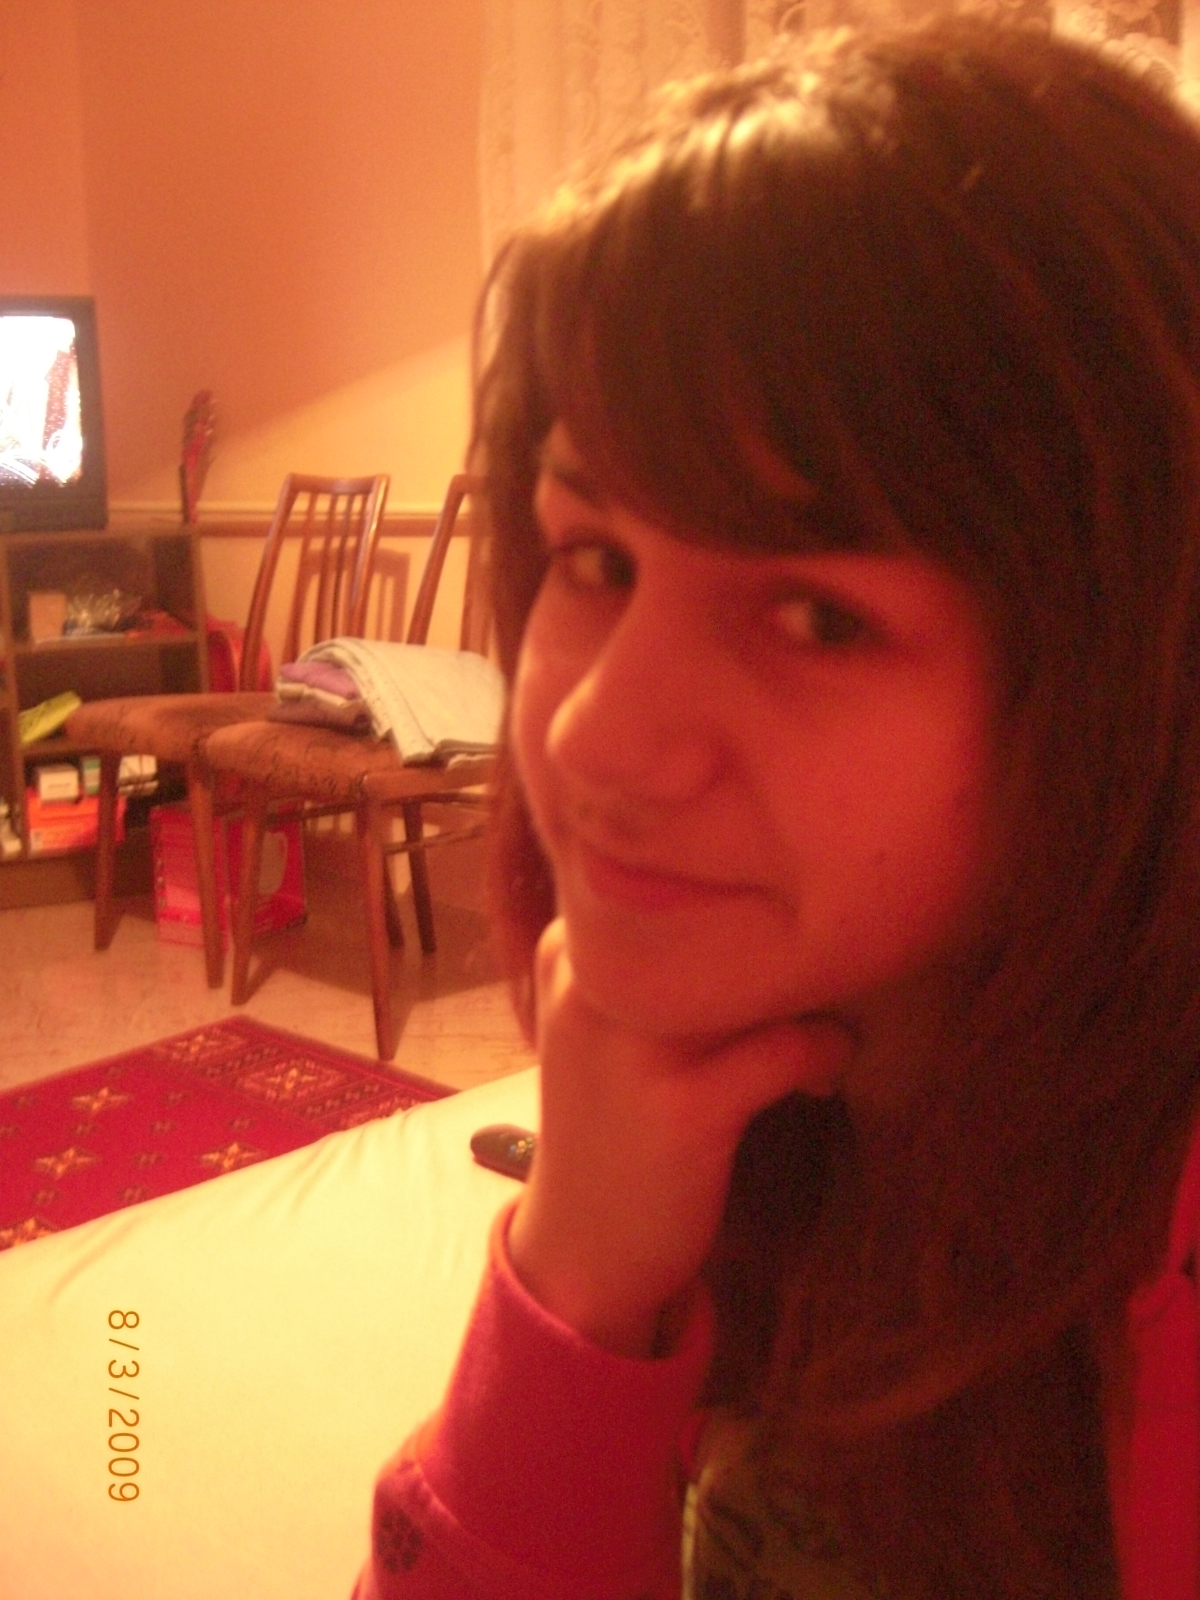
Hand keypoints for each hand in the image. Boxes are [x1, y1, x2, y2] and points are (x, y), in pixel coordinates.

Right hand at [507, 919, 854, 1356]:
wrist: (583, 1246)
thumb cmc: (613, 1118)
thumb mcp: (612, 1019)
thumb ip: (661, 952)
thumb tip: (768, 891)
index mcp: (569, 946)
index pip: (677, 880)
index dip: (745, 899)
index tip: (784, 933)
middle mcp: (590, 980)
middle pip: (722, 915)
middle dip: (785, 944)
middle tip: (826, 976)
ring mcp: (633, 1042)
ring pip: (759, 972)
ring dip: (812, 996)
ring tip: (822, 1028)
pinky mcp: (683, 1105)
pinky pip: (788, 1047)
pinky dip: (824, 1053)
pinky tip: (821, 1075)